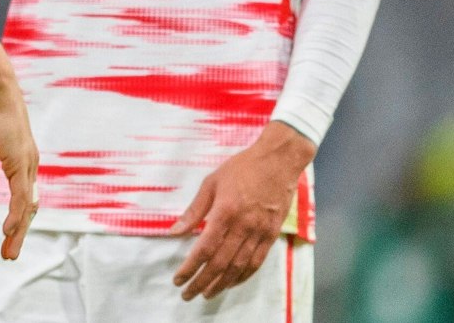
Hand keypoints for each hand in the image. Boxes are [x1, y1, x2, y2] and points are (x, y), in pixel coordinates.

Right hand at [0, 32, 39, 259]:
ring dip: (17, 232)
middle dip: (18, 233)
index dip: (16, 217)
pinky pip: (19, 197)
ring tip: (9, 253)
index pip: (22, 196)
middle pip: (26, 207)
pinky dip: (15, 216)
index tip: (8, 236)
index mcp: (19, 159)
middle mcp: (28, 164)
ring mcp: (26, 164)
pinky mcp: (19, 162)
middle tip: (9, 254)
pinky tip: (9, 232)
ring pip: (24, 207)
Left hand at [169, 121, 314, 300]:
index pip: (205, 248)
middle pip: (220, 263)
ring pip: (239, 267)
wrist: (279, 161)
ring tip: (207, 293)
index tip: (178, 279)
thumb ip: (193, 210)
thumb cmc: (242, 168)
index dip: (190, 267)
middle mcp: (243, 226)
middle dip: (202, 281)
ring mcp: (260, 232)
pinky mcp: (272, 234)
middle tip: (188, 294)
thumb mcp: (211, 182)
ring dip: (222, 284)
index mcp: (225, 212)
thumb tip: (174, 231)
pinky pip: (257, 261)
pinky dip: (243, 276)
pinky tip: (231, 282)